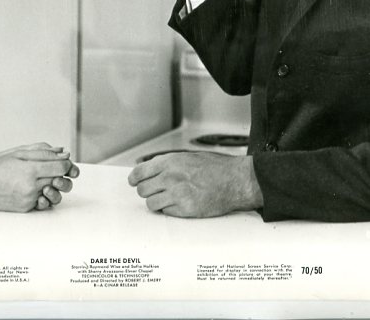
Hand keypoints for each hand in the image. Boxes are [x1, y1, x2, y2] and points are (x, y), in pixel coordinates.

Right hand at [0, 145, 73, 212]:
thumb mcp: (19, 153)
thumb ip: (43, 152)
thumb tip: (64, 154)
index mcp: (30, 170)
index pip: (61, 168)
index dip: (66, 163)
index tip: (63, 161)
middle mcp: (31, 187)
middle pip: (60, 181)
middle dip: (62, 174)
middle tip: (56, 169)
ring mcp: (29, 199)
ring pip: (54, 192)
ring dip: (54, 185)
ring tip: (46, 179)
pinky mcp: (26, 208)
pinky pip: (43, 201)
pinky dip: (44, 194)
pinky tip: (37, 187)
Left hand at [127, 152, 262, 217]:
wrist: (236, 181)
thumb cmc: (216, 168)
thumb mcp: (189, 157)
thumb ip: (169, 163)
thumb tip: (150, 169)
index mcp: (170, 162)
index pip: (140, 172)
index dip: (134, 178)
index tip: (133, 182)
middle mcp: (171, 178)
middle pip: (142, 190)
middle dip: (147, 191)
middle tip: (155, 192)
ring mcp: (177, 195)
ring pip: (151, 204)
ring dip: (156, 203)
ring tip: (167, 200)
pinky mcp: (185, 210)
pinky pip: (166, 213)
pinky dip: (169, 210)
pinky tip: (179, 205)